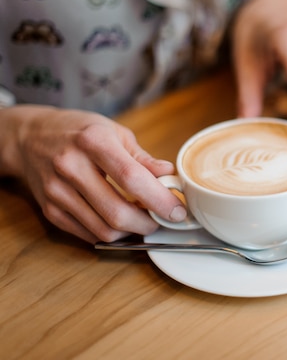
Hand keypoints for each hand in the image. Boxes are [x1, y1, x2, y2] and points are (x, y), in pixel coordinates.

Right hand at [0, 106, 186, 242]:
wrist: (29, 137)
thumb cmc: (79, 131)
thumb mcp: (116, 133)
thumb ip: (143, 158)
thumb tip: (170, 176)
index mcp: (93, 142)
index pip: (131, 178)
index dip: (159, 200)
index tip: (177, 211)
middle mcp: (71, 167)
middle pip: (117, 212)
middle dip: (148, 223)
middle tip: (163, 219)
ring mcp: (57, 191)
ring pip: (103, 229)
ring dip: (131, 232)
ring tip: (143, 219)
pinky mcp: (50, 210)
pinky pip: (88, 234)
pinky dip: (111, 233)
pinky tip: (121, 221)